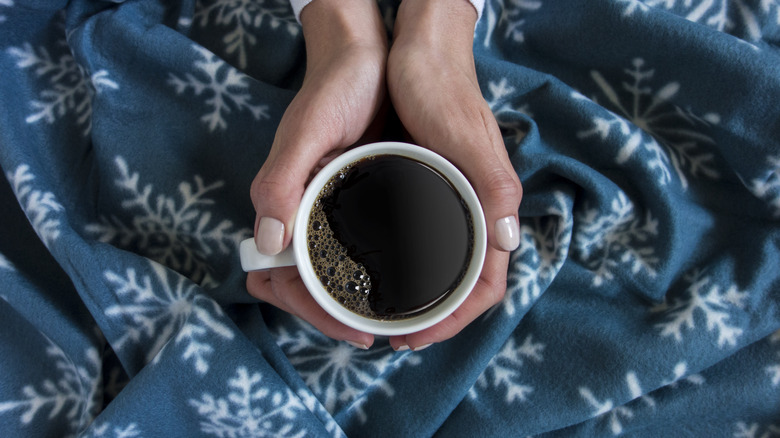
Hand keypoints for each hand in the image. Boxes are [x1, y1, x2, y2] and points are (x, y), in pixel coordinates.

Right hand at [246, 0, 386, 348]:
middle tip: (372, 332)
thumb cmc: (333, 89)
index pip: (283, 279)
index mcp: (284, 205)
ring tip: (385, 318)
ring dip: (349, 302)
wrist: (364, 58)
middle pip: (304, 286)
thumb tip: (268, 244)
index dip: (314, 311)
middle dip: (332, 316)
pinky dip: (366, 274)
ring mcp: (329, 210)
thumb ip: (281, 183)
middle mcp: (303, 214)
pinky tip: (393, 280)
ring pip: (329, 273)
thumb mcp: (307, 132)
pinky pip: (353, 248)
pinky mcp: (354, 200)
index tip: (354, 328)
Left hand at [386, 0, 522, 349]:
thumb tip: (507, 242)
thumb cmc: (443, 90)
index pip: (486, 283)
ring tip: (386, 312)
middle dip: (436, 316)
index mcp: (491, 205)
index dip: (456, 318)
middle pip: (464, 282)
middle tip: (396, 335)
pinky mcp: (427, 187)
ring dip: (422, 295)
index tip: (418, 336)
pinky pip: (425, 238)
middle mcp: (475, 209)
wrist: (420, 50)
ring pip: (445, 264)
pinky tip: (380, 268)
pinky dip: (408, 263)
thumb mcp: (466, 137)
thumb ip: (493, 187)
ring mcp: (451, 200)